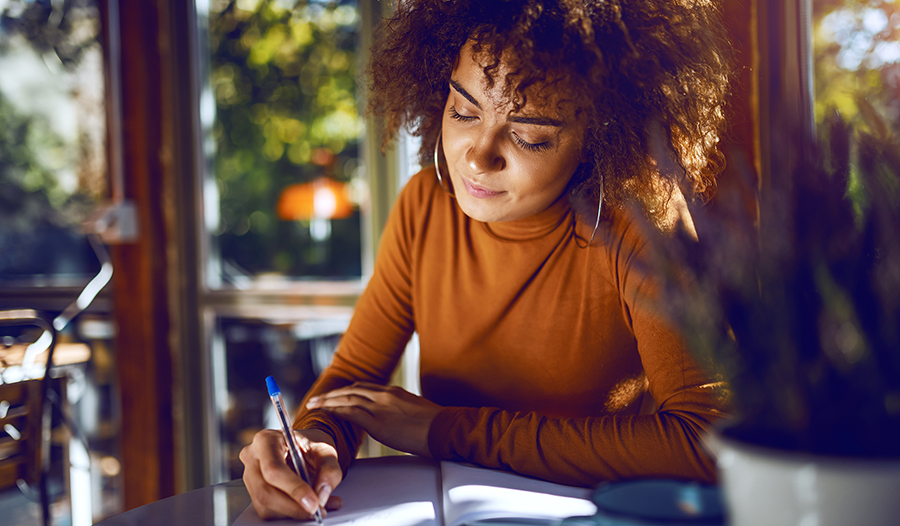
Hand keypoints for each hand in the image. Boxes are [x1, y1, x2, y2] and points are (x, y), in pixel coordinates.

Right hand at [240, 428, 343, 520]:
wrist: (303, 448)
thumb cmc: (310, 446)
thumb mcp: (326, 450)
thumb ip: (329, 469)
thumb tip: (322, 494)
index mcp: (266, 440)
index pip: (274, 468)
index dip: (293, 489)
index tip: (314, 503)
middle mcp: (253, 457)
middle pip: (265, 491)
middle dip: (293, 506)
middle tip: (317, 510)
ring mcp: (249, 476)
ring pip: (265, 505)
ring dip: (293, 512)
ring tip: (317, 507)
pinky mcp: (253, 492)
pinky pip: (267, 511)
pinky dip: (289, 513)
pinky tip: (304, 507)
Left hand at [306, 382, 441, 456]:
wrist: (444, 428)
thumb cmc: (435, 424)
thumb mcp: (416, 409)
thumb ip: (400, 409)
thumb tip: (395, 416)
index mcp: (393, 392)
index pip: (363, 387)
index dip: (346, 391)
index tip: (335, 395)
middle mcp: (384, 395)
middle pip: (351, 390)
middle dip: (332, 394)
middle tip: (317, 399)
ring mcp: (380, 407)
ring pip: (347, 399)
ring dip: (328, 401)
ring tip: (314, 405)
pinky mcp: (378, 422)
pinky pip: (351, 413)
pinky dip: (336, 411)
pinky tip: (326, 413)